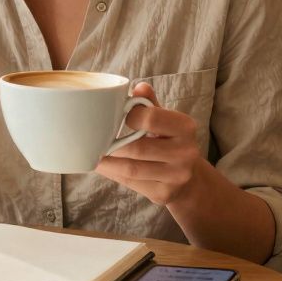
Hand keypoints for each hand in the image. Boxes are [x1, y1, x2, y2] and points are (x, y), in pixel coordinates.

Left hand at [94, 83, 207, 205]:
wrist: (189, 179)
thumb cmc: (169, 141)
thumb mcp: (165, 120)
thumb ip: (151, 104)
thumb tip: (139, 86)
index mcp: (185, 127)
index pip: (151, 118)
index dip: (129, 117)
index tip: (115, 117)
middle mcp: (186, 152)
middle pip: (138, 147)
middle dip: (112, 145)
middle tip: (93, 139)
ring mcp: (176, 176)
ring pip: (131, 169)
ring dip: (107, 162)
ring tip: (92, 154)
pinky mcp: (164, 194)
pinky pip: (132, 183)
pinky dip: (113, 174)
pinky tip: (102, 166)